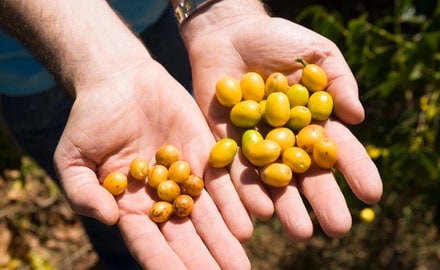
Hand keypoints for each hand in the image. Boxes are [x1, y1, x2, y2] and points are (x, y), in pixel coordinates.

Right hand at [53, 59, 250, 268]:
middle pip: (185, 235)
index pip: (149, 242)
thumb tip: (110, 218)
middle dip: (203, 259)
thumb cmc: (89, 121)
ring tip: (239, 264)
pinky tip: (247, 223)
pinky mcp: (204, 152)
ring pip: (207, 214)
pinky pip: (221, 180)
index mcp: (131, 206)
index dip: (164, 263)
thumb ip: (85, 192)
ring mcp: (185, 176)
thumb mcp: (73, 159)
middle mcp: (162, 197)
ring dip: (224, 238)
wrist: (119, 80)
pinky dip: (234, 202)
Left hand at [182, 0, 382, 240]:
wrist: (229, 34)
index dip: (355, 171)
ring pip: (272, 181)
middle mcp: (286, 139)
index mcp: (313, 122)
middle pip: (306, 174)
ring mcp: (256, 145)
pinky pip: (236, 171)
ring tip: (299, 232)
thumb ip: (338, 81)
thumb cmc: (277, 39)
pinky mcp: (225, 144)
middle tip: (337, 229)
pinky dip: (246, 191)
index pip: (337, 150)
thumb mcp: (317, 52)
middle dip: (322, 201)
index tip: (371, 194)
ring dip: (285, 207)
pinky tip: (259, 212)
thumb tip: (358, 116)